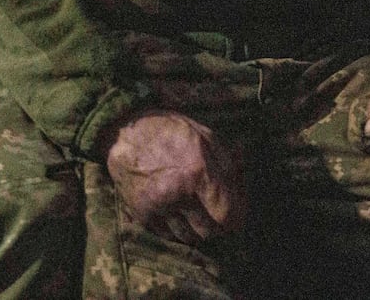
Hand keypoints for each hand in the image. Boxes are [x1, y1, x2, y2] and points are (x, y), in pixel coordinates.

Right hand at [104, 109, 243, 243]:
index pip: (226, 216)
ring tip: (196, 214)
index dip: (235, 219)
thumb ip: (228, 163)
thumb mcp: (206, 137)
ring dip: (196, 230)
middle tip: (216, 216)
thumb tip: (243, 185)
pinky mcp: (142, 214)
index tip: (236, 218)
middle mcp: (179, 192)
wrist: (126, 133)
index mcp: (199, 171)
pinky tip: (177, 212)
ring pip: (188, 237)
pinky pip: (167, 235)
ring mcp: (158, 206)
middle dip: (217, 226)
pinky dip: (176, 229)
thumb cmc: (170, 131)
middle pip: (209, 232)